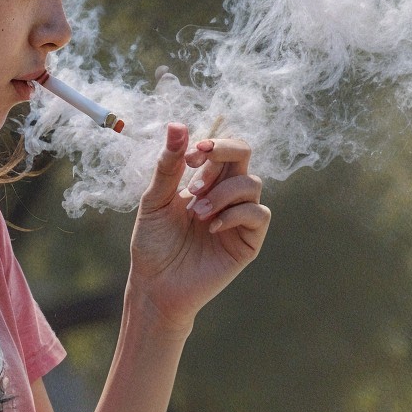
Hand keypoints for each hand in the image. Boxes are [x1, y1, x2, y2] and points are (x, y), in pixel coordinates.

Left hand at [125, 125, 269, 331]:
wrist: (155, 286)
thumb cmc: (153, 245)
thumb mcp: (155, 201)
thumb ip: (168, 166)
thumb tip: (177, 125)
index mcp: (205, 181)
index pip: (222, 147)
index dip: (211, 144)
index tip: (191, 154)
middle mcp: (227, 194)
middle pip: (243, 154)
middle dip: (223, 153)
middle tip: (196, 173)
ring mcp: (240, 218)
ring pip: (252, 184)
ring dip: (222, 192)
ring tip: (196, 212)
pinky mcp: (248, 242)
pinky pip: (259, 214)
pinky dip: (235, 214)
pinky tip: (211, 227)